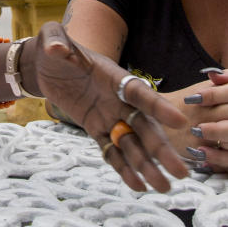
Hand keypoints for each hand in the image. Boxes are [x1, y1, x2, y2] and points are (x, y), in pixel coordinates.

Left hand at [29, 22, 188, 191]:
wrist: (46, 64)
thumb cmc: (55, 48)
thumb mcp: (52, 38)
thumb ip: (57, 43)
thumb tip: (55, 49)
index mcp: (115, 77)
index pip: (140, 94)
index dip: (159, 108)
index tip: (179, 122)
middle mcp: (118, 100)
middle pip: (144, 127)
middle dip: (161, 149)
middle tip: (181, 172)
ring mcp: (109, 116)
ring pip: (132, 144)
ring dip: (147, 165)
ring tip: (163, 188)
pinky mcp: (95, 128)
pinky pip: (111, 151)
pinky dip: (123, 168)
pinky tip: (138, 187)